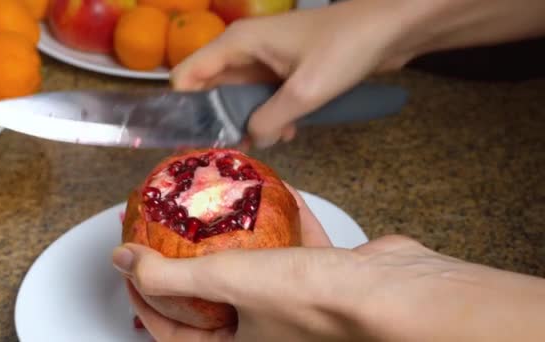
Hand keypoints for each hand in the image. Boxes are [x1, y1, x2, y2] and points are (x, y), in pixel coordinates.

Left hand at [113, 234, 544, 340]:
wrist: (392, 295)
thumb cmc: (316, 302)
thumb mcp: (228, 282)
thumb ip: (171, 276)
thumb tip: (125, 263)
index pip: (177, 335)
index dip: (147, 304)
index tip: (135, 272)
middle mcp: (270, 335)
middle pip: (214, 302)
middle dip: (191, 267)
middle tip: (171, 238)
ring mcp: (301, 308)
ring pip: (259, 273)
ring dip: (240, 243)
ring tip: (219, 215)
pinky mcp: (329, 282)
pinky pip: (300, 250)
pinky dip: (289, 225)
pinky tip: (282, 197)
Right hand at [171, 0, 544, 148]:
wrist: (389, 29)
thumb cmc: (345, 48)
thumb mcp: (305, 91)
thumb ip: (269, 120)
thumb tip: (251, 140)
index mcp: (238, 43)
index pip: (187, 75)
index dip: (184, 108)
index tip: (193, 141)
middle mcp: (244, 49)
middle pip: (210, 89)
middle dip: (218, 120)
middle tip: (227, 152)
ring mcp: (264, 59)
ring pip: (238, 97)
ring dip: (248, 122)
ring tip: (263, 144)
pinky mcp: (283, 70)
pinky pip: (263, 97)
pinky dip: (269, 116)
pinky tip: (288, 131)